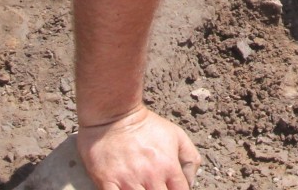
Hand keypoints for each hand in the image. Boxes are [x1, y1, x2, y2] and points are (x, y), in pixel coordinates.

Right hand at [78, 105, 200, 189]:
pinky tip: (124, 189)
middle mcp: (150, 176)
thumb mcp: (176, 135)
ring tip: (142, 187)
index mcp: (168, 167)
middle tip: (154, 186)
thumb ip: (189, 159)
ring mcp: (128, 180)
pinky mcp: (107, 181)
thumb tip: (191, 183)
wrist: (114, 114)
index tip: (170, 188)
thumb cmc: (146, 125)